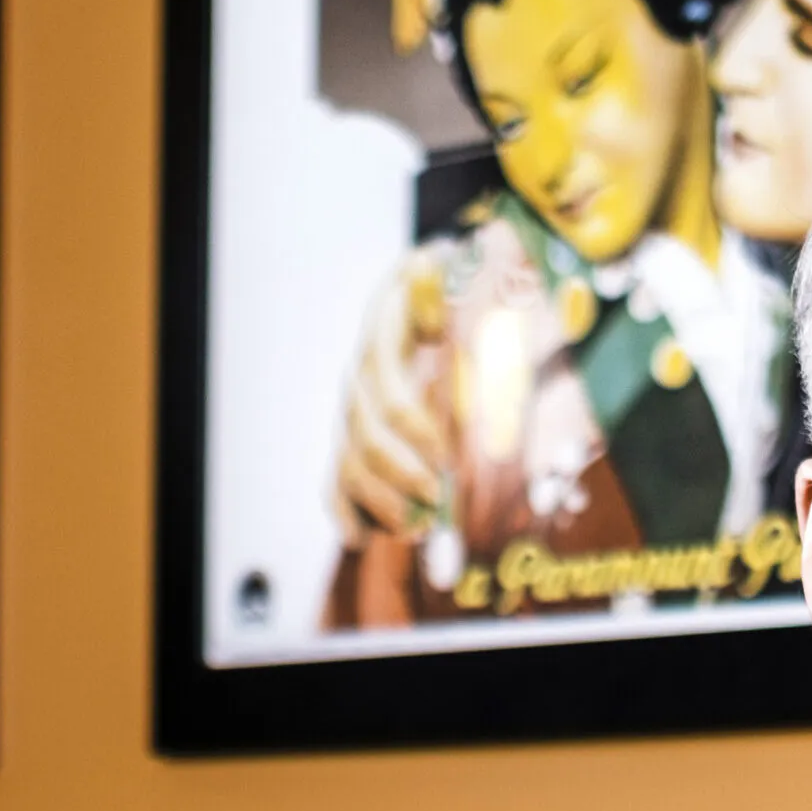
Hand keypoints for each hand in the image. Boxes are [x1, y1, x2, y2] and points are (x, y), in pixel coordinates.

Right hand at [333, 251, 453, 545]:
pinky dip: (345, 510)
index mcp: (388, 322)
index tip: (447, 454)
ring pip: (351, 455)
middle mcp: (365, 365)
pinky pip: (339, 475)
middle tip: (439, 497)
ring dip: (379, 497)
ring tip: (415, 527)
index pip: (385, 377)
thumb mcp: (471, 273)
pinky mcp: (359, 434)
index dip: (412, 422)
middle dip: (400, 469)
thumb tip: (441, 284)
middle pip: (364, 426)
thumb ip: (461, 286)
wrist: (446, 284)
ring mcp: (358, 402)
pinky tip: (360, 537)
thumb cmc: (473, 285)